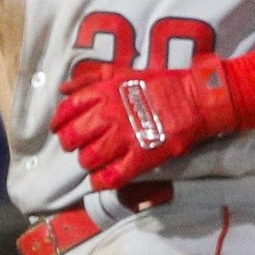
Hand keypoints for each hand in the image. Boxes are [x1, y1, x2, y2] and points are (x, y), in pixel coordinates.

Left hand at [52, 56, 238, 189]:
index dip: (59, 123)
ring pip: (89, 158)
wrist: (195, 100)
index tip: (59, 129)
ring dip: (87, 162)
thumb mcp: (122, 73)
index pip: (67, 110)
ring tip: (93, 161)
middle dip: (71, 144)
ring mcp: (125, 138)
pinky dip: (102, 181)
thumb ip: (90, 80)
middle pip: (73, 138)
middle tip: (77, 146)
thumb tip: (63, 89)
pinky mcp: (141, 157)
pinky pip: (112, 176)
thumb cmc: (158, 84)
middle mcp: (109, 115)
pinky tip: (102, 179)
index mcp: (103, 93)